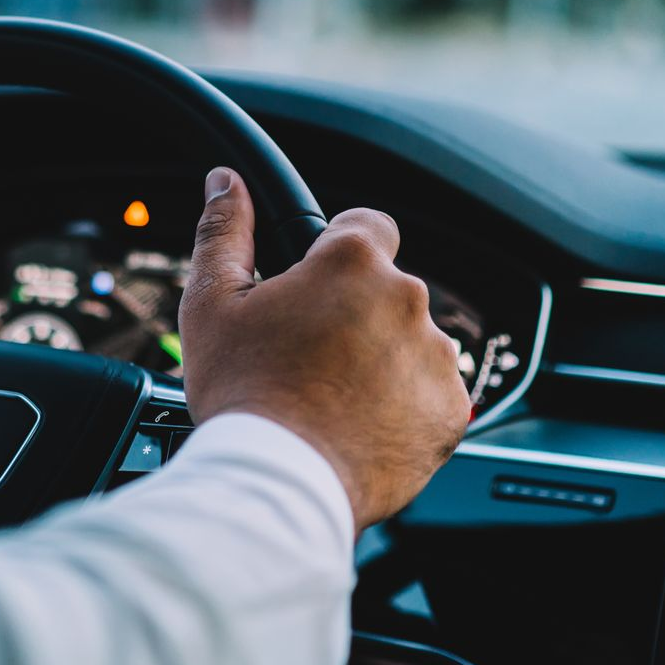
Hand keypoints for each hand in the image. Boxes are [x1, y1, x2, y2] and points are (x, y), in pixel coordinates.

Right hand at [178, 167, 470, 529]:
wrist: (280, 483)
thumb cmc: (243, 394)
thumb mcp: (213, 304)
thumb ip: (225, 231)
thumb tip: (225, 181)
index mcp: (353, 262)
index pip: (367, 225)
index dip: (339, 252)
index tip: (319, 285)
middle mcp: (407, 300)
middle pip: (387, 290)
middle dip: (356, 314)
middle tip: (309, 357)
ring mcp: (435, 357)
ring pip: (411, 343)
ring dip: (382, 360)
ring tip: (332, 399)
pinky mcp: (451, 411)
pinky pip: (431, 395)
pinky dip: (403, 407)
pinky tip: (359, 425)